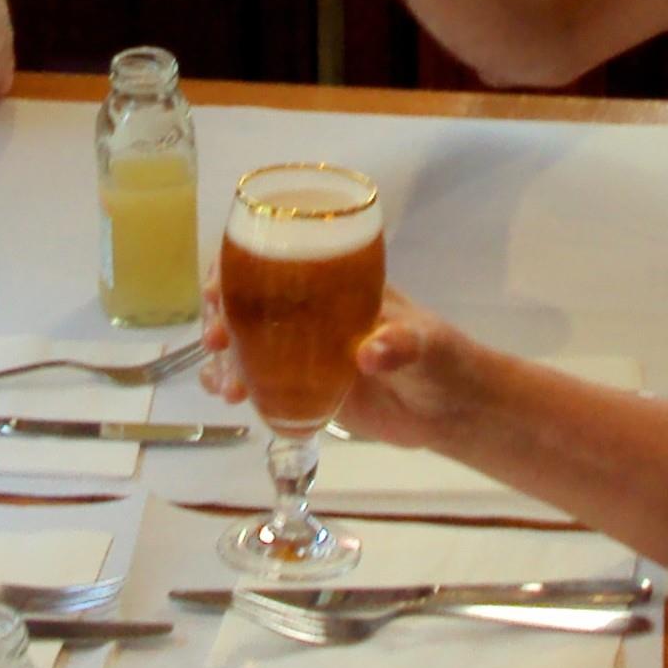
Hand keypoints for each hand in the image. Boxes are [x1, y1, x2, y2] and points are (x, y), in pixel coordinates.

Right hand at [199, 286, 475, 450]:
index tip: (220, 286)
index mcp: (340, 284)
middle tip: (214, 339)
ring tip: (224, 383)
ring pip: (246, 338)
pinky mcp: (304, 386)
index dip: (241, 263)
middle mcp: (314, 311)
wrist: (453, 411)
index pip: (282, 256)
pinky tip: (227, 397)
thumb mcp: (427, 346)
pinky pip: (258, 378)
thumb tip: (369, 352)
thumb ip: (401, 345)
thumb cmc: (444, 360)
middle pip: (250, 297)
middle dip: (220, 311)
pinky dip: (235, 382)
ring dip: (223, 354)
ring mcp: (305, 349)